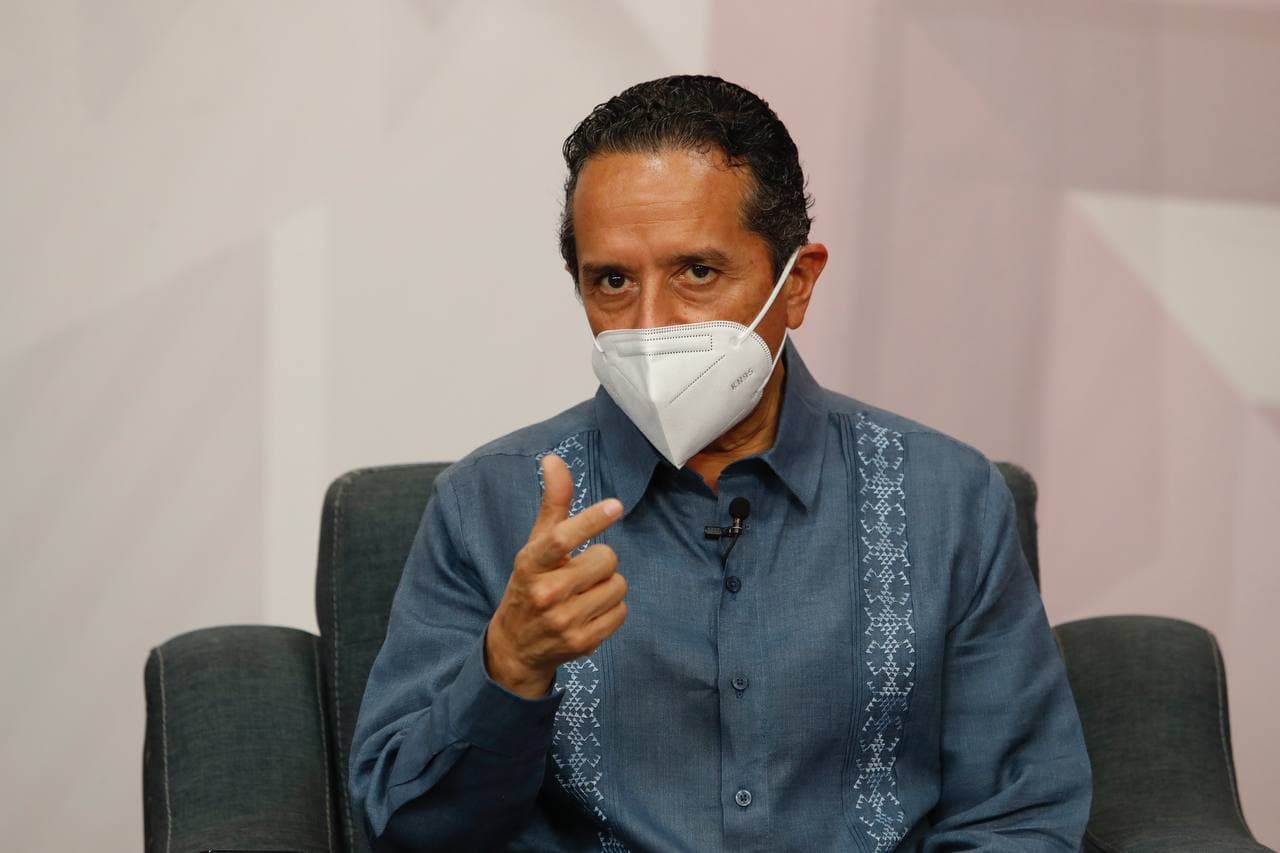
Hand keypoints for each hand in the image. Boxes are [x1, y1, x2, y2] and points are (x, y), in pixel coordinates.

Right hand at [484, 454, 627, 697]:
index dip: (591, 520)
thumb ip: (552, 504)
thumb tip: (553, 459)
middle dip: (601, 561)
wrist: (516, 646)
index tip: (615, 506)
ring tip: (584, 594)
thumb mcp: (535, 546)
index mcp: (531, 563)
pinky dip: (612, 609)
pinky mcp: (582, 642)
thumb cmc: (530, 585)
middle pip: (606, 559)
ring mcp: (564, 621)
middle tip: (580, 572)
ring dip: (608, 586)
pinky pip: (621, 612)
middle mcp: (545, 593)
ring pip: (618, 586)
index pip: (561, 537)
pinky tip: (590, 613)